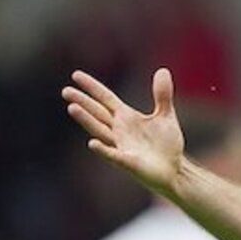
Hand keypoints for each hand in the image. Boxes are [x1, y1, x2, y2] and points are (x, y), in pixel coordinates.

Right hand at [62, 68, 184, 192]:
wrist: (174, 170)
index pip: (105, 98)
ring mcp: (121, 146)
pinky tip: (92, 143)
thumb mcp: (165, 115)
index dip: (92, 87)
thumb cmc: (166, 144)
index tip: (76, 75)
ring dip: (87, 120)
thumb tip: (163, 70)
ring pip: (100, 131)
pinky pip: (113, 155)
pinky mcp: (128, 162)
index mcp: (126, 117)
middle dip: (83, 102)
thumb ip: (162, 95)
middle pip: (98, 113)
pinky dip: (103, 150)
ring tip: (72, 107)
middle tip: (66, 91)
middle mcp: (119, 130)